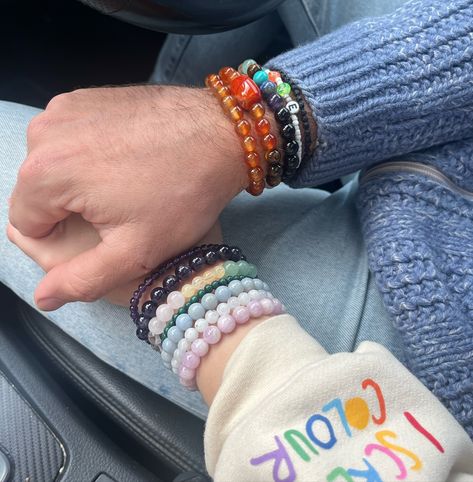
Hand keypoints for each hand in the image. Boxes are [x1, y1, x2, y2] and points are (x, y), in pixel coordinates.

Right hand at [8, 85, 245, 310]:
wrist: (221, 135)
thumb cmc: (183, 194)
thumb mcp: (134, 253)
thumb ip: (82, 280)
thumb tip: (44, 298)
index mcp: (44, 173)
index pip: (28, 223)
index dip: (66, 239)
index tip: (107, 232)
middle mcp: (45, 132)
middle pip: (39, 192)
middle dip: (72, 209)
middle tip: (122, 212)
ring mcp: (68, 107)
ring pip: (55, 165)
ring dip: (82, 181)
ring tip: (128, 186)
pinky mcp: (89, 97)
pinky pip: (73, 139)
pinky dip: (92, 154)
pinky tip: (129, 161)